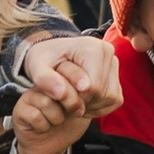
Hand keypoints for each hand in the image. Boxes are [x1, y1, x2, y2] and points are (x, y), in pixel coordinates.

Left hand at [12, 33, 122, 153]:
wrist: (50, 55)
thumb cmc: (43, 59)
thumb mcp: (36, 67)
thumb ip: (45, 80)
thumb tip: (62, 93)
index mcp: (93, 48)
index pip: (93, 88)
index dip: (74, 97)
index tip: (59, 89)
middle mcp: (108, 52)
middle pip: (102, 94)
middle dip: (81, 100)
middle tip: (63, 92)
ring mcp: (115, 64)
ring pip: (109, 98)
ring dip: (88, 104)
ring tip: (71, 94)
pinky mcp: (117, 78)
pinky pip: (113, 100)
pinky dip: (96, 105)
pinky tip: (81, 97)